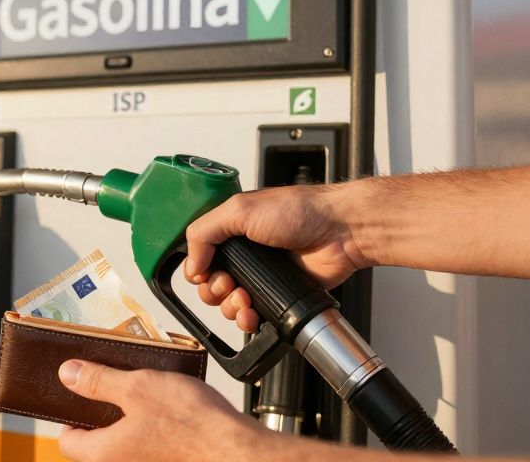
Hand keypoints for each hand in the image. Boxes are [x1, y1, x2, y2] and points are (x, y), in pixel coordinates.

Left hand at [56, 360, 290, 461]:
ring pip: (126, 438)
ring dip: (132, 414)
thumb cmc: (191, 424)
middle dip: (105, 409)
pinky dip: (153, 423)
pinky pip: (149, 441)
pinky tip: (169, 405)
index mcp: (104, 453)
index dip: (70, 413)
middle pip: (97, 438)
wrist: (236, 449)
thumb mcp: (136, 388)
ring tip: (147, 389)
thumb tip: (67, 375)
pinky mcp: (169, 459)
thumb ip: (97, 382)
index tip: (81, 390)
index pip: (67, 439)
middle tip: (117, 383)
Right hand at [183, 185, 373, 331]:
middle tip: (229, 285)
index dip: (198, 269)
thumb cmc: (299, 211)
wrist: (339, 232)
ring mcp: (261, 276)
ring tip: (244, 299)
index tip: (205, 273)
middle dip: (214, 291)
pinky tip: (252, 315)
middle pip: (211, 284)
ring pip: (229, 303)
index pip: (200, 256)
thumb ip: (205, 231)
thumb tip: (190, 264)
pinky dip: (247, 319)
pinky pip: (253, 315)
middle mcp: (245, 254)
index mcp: (232, 230)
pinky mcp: (278, 295)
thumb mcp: (240, 210)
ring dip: (230, 307)